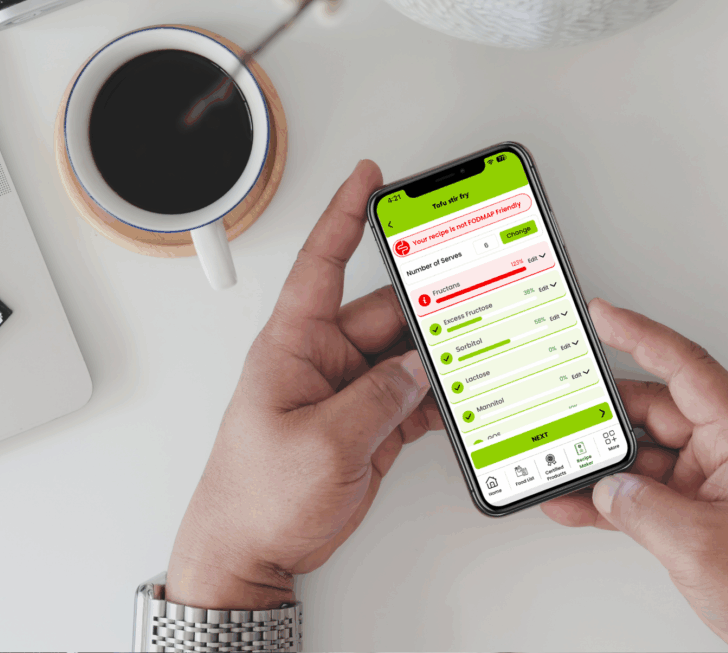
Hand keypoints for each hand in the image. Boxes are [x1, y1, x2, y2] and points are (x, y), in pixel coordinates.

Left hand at [166, 161, 441, 608]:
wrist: (252, 550)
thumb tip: (418, 366)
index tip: (369, 178)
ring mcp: (349, 392)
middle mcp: (323, 359)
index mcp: (294, 344)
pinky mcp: (368, 423)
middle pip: (385, 314)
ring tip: (476, 352)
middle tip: (468, 292)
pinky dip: (438, 398)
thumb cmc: (255, 495)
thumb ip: (377, 400)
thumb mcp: (321, 444)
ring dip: (437, 358)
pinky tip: (461, 400)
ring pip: (405, 356)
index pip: (322, 263)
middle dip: (426, 306)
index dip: (345, 215)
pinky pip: (411, 395)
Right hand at [542, 300, 727, 651]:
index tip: (603, 316)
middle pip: (651, 410)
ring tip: (560, 464)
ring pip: (641, 453)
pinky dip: (610, 497)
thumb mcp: (699, 544)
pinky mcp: (695, 509)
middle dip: (603, 415)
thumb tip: (605, 486)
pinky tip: (577, 503)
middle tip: (562, 409)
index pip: (684, 367)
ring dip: (601, 465)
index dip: (639, 335)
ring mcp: (709, 480)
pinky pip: (642, 490)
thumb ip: (639, 508)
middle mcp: (726, 449)